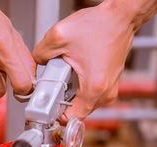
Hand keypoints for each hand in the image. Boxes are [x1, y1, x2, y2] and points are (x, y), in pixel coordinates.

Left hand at [32, 1, 135, 122]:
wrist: (121, 16)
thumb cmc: (99, 25)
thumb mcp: (58, 37)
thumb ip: (40, 54)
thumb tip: (35, 64)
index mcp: (93, 88)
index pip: (71, 119)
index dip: (54, 116)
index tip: (45, 108)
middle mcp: (105, 92)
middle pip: (76, 113)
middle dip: (60, 104)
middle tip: (50, 89)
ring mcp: (109, 89)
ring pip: (83, 104)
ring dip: (69, 96)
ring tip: (61, 79)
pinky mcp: (109, 83)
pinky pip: (89, 95)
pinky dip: (78, 89)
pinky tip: (71, 75)